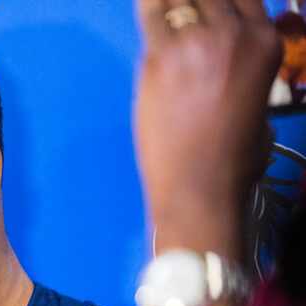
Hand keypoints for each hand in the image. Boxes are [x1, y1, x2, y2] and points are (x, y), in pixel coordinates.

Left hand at [135, 0, 280, 241]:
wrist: (199, 185)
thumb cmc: (232, 158)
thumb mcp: (258, 104)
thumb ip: (243, 68)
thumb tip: (222, 63)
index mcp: (265, 42)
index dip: (217, 0)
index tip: (202, 6)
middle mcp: (233, 32)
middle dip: (192, 0)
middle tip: (177, 12)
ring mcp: (195, 40)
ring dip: (167, 3)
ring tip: (159, 9)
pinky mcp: (159, 57)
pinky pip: (149, 12)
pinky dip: (146, 6)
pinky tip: (144, 6)